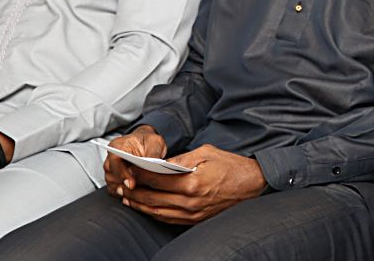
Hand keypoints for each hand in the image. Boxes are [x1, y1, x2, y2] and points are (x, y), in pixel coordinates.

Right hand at [103, 125, 167, 196]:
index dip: (122, 174)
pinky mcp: (114, 180)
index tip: (131, 184)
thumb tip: (154, 164)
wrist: (145, 144)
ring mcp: (111, 170)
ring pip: (112, 185)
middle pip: (111, 176)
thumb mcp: (154, 142)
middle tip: (137, 190)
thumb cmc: (147, 141)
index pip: (115, 161)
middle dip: (124, 185)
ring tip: (138, 193)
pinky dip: (124, 194)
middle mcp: (111, 159)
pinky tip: (135, 195)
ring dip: (124, 191)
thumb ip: (153, 152)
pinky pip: (116, 191)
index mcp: (118, 146)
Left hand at [117, 144, 265, 224]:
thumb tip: (159, 163)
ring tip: (128, 197)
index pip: (156, 179)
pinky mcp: (194, 220)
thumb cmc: (230, 165)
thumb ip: (180, 158)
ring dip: (140, 205)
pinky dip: (153, 213)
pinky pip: (167, 219)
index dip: (139, 174)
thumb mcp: (206, 152)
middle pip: (152, 198)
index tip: (129, 168)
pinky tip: (146, 207)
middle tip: (122, 185)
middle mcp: (189, 201)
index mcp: (191, 182)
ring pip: (157, 212)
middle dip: (134, 191)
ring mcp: (192, 214)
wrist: (252, 184)